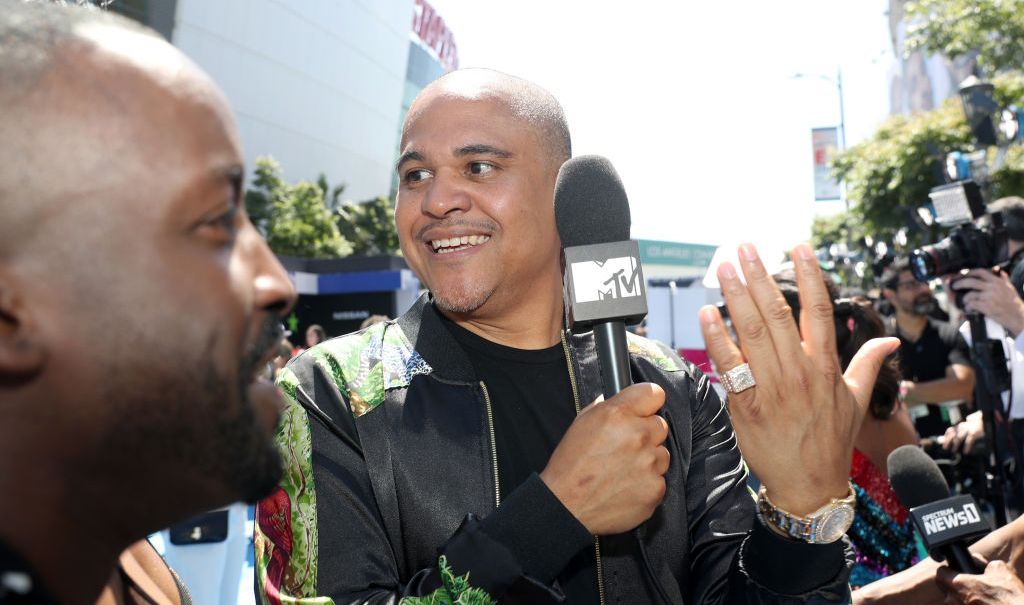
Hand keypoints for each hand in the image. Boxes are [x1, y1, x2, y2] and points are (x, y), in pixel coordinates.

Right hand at [541, 382, 669, 534]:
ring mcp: (649, 463)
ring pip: (662, 454)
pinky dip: (647, 483)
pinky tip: (626, 486)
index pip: (654, 393)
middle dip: (646, 433)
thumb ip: (605, 408)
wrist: (566, 506)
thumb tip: (621, 402)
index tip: (644, 410)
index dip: (648, 402)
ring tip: (623, 470)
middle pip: (660, 425)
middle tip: (625, 447)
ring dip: (648, 459)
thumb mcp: (581, 424)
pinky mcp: (656, 488)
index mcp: (618, 415)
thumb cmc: (570, 466)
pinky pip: (660, 479)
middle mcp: (638, 435)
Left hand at [698, 243, 899, 514]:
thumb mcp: (856, 400)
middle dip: (760, 277)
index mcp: (826, 367)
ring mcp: (773, 388)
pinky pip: (730, 366)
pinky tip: (707, 314)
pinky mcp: (747, 406)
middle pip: (778, 314)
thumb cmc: (831, 442)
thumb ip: (867, 363)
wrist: (810, 486)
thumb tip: (889, 339)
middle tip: (744, 247)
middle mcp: (800, 373)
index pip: (819, 311)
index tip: (798, 246)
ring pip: (752, 334)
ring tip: (724, 269)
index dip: (809, 276)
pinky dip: (717, 339)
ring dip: (736, 298)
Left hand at [937, 560, 1023, 603]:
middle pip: (946, 590)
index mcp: (957, 585)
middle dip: (956, 586)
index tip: (954, 570)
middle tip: (970, 585)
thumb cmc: (1009, 597)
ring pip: (955, 603)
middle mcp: (954, 601)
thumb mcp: (999, 569)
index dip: (947, 570)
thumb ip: (985, 564)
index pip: (940, 574)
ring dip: (964, 599)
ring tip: (981, 598)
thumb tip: (985, 565)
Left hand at [943, 411, 983, 453]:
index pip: (950, 430)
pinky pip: (969, 440)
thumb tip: (943, 439)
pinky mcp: (975, 432)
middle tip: (945, 447)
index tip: (943, 443)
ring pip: (959, 436)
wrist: (987, 418)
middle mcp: (963, 426)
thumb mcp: (967, 427)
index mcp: (961, 425)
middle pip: (953, 433)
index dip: (946, 437)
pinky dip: (967, 446)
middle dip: (948, 441)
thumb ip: (956, 433)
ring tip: (953, 451)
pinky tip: (966, 451)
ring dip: (955, 444)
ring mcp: (969, 428)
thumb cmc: (977, 424)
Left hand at [953, 268, 1023, 335]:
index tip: (964, 274)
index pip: (981, 272)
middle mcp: (993, 287)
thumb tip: (999, 271)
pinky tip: (969, 309)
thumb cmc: (1013, 302)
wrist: (1017, 316)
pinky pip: (971, 305)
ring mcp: (989, 297)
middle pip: (971, 282)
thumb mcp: (1010, 288)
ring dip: (965, 299)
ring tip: (965, 302)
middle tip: (954, 286)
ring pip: (969, 295)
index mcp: (997, 281)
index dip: (970, 272)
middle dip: (960, 283)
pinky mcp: (986, 306)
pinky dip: (968, 307)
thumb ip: (1004, 279)